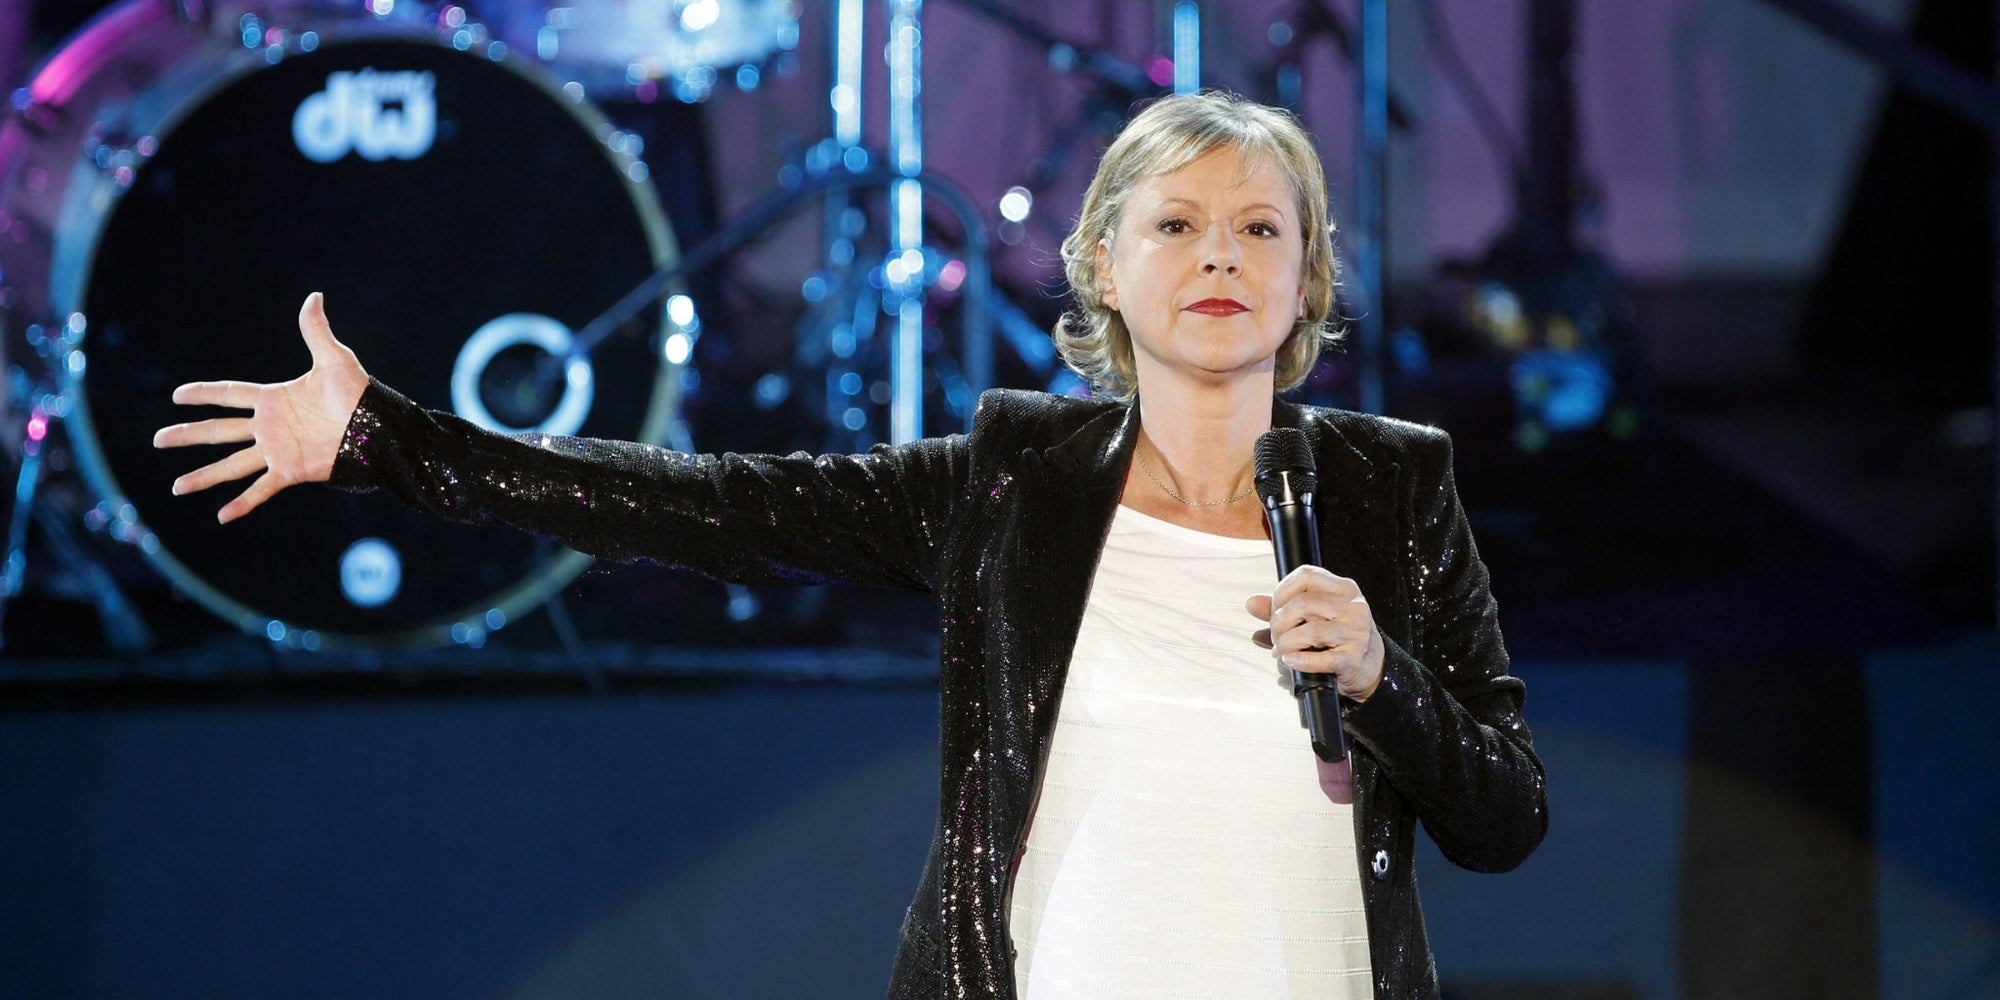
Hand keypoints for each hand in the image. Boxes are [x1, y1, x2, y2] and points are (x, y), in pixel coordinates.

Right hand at [152, 292, 368, 522]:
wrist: (377, 428)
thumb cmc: (359, 394)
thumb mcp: (334, 360)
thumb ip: (315, 331)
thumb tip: (314, 296)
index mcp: (273, 398)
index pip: (229, 394)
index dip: (203, 394)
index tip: (176, 396)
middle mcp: (269, 426)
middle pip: (218, 431)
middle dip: (188, 435)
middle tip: (158, 440)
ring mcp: (277, 451)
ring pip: (231, 464)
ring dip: (203, 476)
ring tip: (176, 488)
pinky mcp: (291, 471)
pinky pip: (261, 489)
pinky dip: (242, 503)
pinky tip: (221, 516)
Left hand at [1245, 565, 1383, 700]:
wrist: (1370, 666)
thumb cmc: (1339, 637)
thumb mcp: (1316, 615)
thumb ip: (1282, 607)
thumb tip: (1252, 603)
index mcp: (1343, 589)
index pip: (1306, 575)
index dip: (1282, 590)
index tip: (1275, 607)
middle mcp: (1353, 607)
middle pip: (1303, 604)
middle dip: (1280, 622)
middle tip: (1275, 635)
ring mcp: (1356, 633)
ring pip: (1310, 631)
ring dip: (1286, 643)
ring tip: (1281, 650)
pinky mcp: (1353, 658)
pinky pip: (1321, 659)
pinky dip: (1300, 660)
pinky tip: (1291, 660)